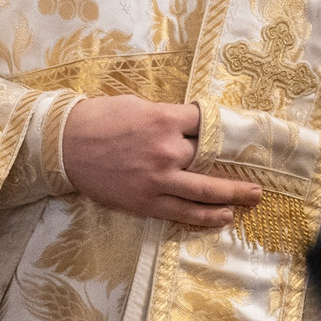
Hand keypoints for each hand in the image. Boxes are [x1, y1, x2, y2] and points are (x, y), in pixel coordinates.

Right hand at [61, 96, 261, 228]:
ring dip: (234, 194)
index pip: (206, 122)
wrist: (63, 146)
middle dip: (235, 161)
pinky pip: (185, 212)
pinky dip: (208, 215)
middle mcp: (167, 149)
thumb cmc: (96, 119)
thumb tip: (186, 124)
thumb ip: (163, 115)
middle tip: (256, 168)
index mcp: (163, 119)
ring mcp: (159, 179)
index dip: (221, 127)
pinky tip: (225, 216)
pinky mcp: (148, 202)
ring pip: (207, 190)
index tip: (234, 132)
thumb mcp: (133, 104)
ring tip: (253, 196)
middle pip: (211, 156)